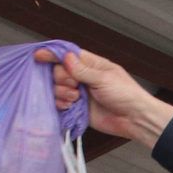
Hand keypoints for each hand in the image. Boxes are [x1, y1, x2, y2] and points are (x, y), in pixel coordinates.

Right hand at [34, 47, 172, 149]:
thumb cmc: (126, 94)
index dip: (53, 54)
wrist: (134, 119)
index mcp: (91, 64)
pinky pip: (60, 103)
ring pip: (57, 87)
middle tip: (75, 85)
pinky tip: (71, 105)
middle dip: (62, 78)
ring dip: (62, 92)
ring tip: (76, 98)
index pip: (67, 54)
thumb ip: (82, 69)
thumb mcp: (104, 78)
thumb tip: (66, 57)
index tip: (39, 56)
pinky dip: (61, 104)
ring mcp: (79, 92)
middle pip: (58, 71)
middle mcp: (82, 77)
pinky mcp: (77, 108)